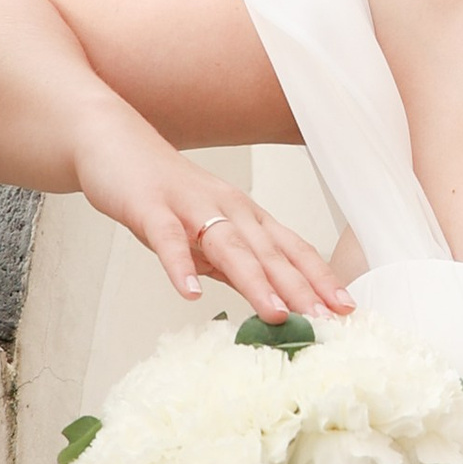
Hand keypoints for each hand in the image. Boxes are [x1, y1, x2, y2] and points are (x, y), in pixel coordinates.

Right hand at [67, 100, 350, 323]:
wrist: (115, 143)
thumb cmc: (164, 192)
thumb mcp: (206, 232)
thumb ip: (233, 263)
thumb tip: (266, 299)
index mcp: (245, 215)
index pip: (292, 249)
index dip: (320, 279)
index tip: (347, 309)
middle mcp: (227, 208)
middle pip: (270, 251)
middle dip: (301, 287)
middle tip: (328, 319)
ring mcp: (190, 207)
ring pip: (229, 246)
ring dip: (254, 280)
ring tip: (275, 313)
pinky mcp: (151, 208)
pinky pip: (168, 240)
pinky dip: (180, 266)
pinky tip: (190, 294)